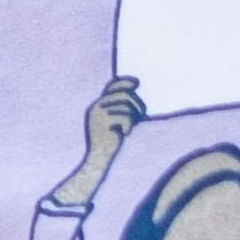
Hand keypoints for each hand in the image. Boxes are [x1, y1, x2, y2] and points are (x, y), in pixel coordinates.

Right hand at [57, 77, 144, 205]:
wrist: (98, 158)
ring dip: (134, 117)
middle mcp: (97, 106)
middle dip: (136, 104)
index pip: (112, 87)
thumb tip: (134, 95)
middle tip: (142, 114)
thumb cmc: (110, 140)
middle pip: (124, 95)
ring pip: (126, 106)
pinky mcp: (104, 122)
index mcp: (98, 105)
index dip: (125, 82)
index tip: (136, 82)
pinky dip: (129, 126)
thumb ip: (121, 108)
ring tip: (130, 127)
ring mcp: (100, 114)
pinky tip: (124, 133)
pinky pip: (125, 117)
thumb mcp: (115, 122)